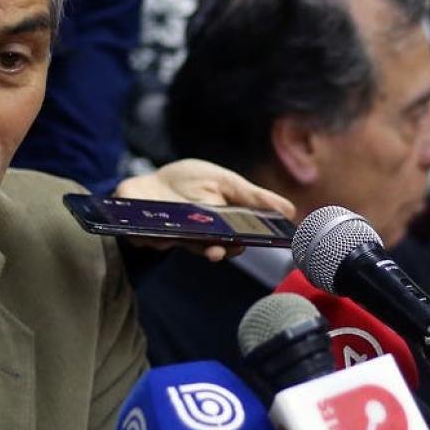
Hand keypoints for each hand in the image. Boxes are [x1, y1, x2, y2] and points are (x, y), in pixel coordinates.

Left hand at [114, 159, 294, 260]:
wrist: (149, 180)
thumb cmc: (189, 182)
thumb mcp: (224, 182)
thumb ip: (251, 197)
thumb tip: (290, 210)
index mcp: (215, 228)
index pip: (231, 242)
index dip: (236, 246)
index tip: (243, 244)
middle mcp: (192, 237)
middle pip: (205, 248)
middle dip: (212, 249)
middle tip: (217, 248)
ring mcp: (166, 236)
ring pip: (175, 245)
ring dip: (180, 242)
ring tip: (182, 238)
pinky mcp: (140, 233)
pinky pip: (144, 239)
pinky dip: (148, 235)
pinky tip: (150, 232)